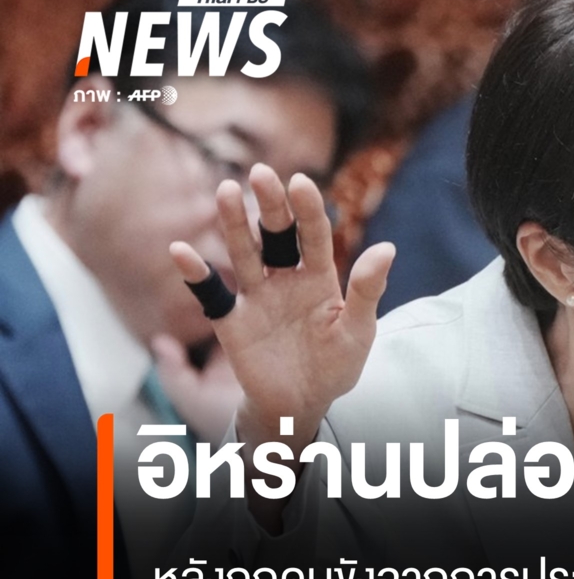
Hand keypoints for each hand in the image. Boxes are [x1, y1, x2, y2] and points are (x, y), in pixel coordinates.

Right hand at [169, 164, 394, 453]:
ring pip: (243, 254)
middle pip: (276, 235)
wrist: (302, 405)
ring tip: (227, 192)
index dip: (308, 210)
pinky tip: (181, 250)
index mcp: (320, 278)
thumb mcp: (358, 331)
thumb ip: (367, 291)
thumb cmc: (335, 365)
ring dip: (234, 225)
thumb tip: (388, 248)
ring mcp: (256, 297)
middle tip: (261, 173)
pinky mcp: (230, 321)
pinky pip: (210, 294)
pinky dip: (195, 274)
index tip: (300, 182)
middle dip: (270, 206)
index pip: (314, 236)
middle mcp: (285, 279)